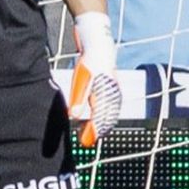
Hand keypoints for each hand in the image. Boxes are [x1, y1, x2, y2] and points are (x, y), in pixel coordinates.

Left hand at [68, 12, 120, 146]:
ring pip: (109, 115)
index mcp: (106, 97)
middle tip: (84, 140)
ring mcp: (114, 94)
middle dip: (96, 131)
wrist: (99, 46)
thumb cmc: (90, 62)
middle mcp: (113, 97)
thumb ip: (78, 99)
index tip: (84, 142)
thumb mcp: (80, 80)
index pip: (100, 123)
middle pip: (106, 121)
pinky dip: (103, 116)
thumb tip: (74, 116)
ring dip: (99, 124)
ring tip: (88, 131)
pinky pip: (110, 108)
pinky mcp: (112, 90)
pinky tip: (95, 117)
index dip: (92, 134)